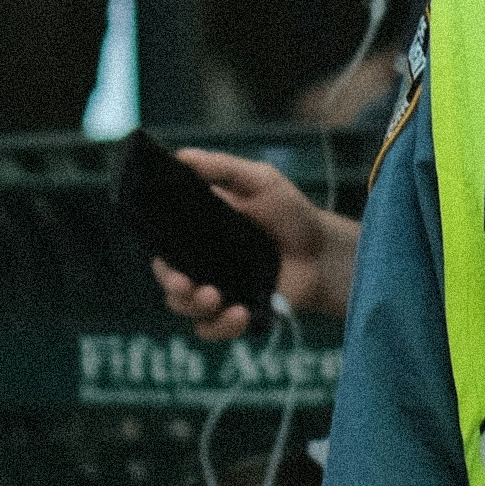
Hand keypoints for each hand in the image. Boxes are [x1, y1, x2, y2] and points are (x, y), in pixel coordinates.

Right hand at [151, 143, 363, 336]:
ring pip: (185, 309)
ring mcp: (220, 292)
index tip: (167, 260)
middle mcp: (204, 265)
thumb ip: (221, 167)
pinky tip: (240, 314)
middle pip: (169, 283)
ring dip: (194, 307)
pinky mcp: (237, 313)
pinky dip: (220, 327)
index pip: (165, 249)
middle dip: (174, 287)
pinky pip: (212, 330)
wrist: (324, 251)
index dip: (160, 257)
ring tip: (217, 298)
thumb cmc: (290, 212)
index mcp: (200, 235)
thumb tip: (181, 156)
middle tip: (188, 284)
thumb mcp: (259, 180)